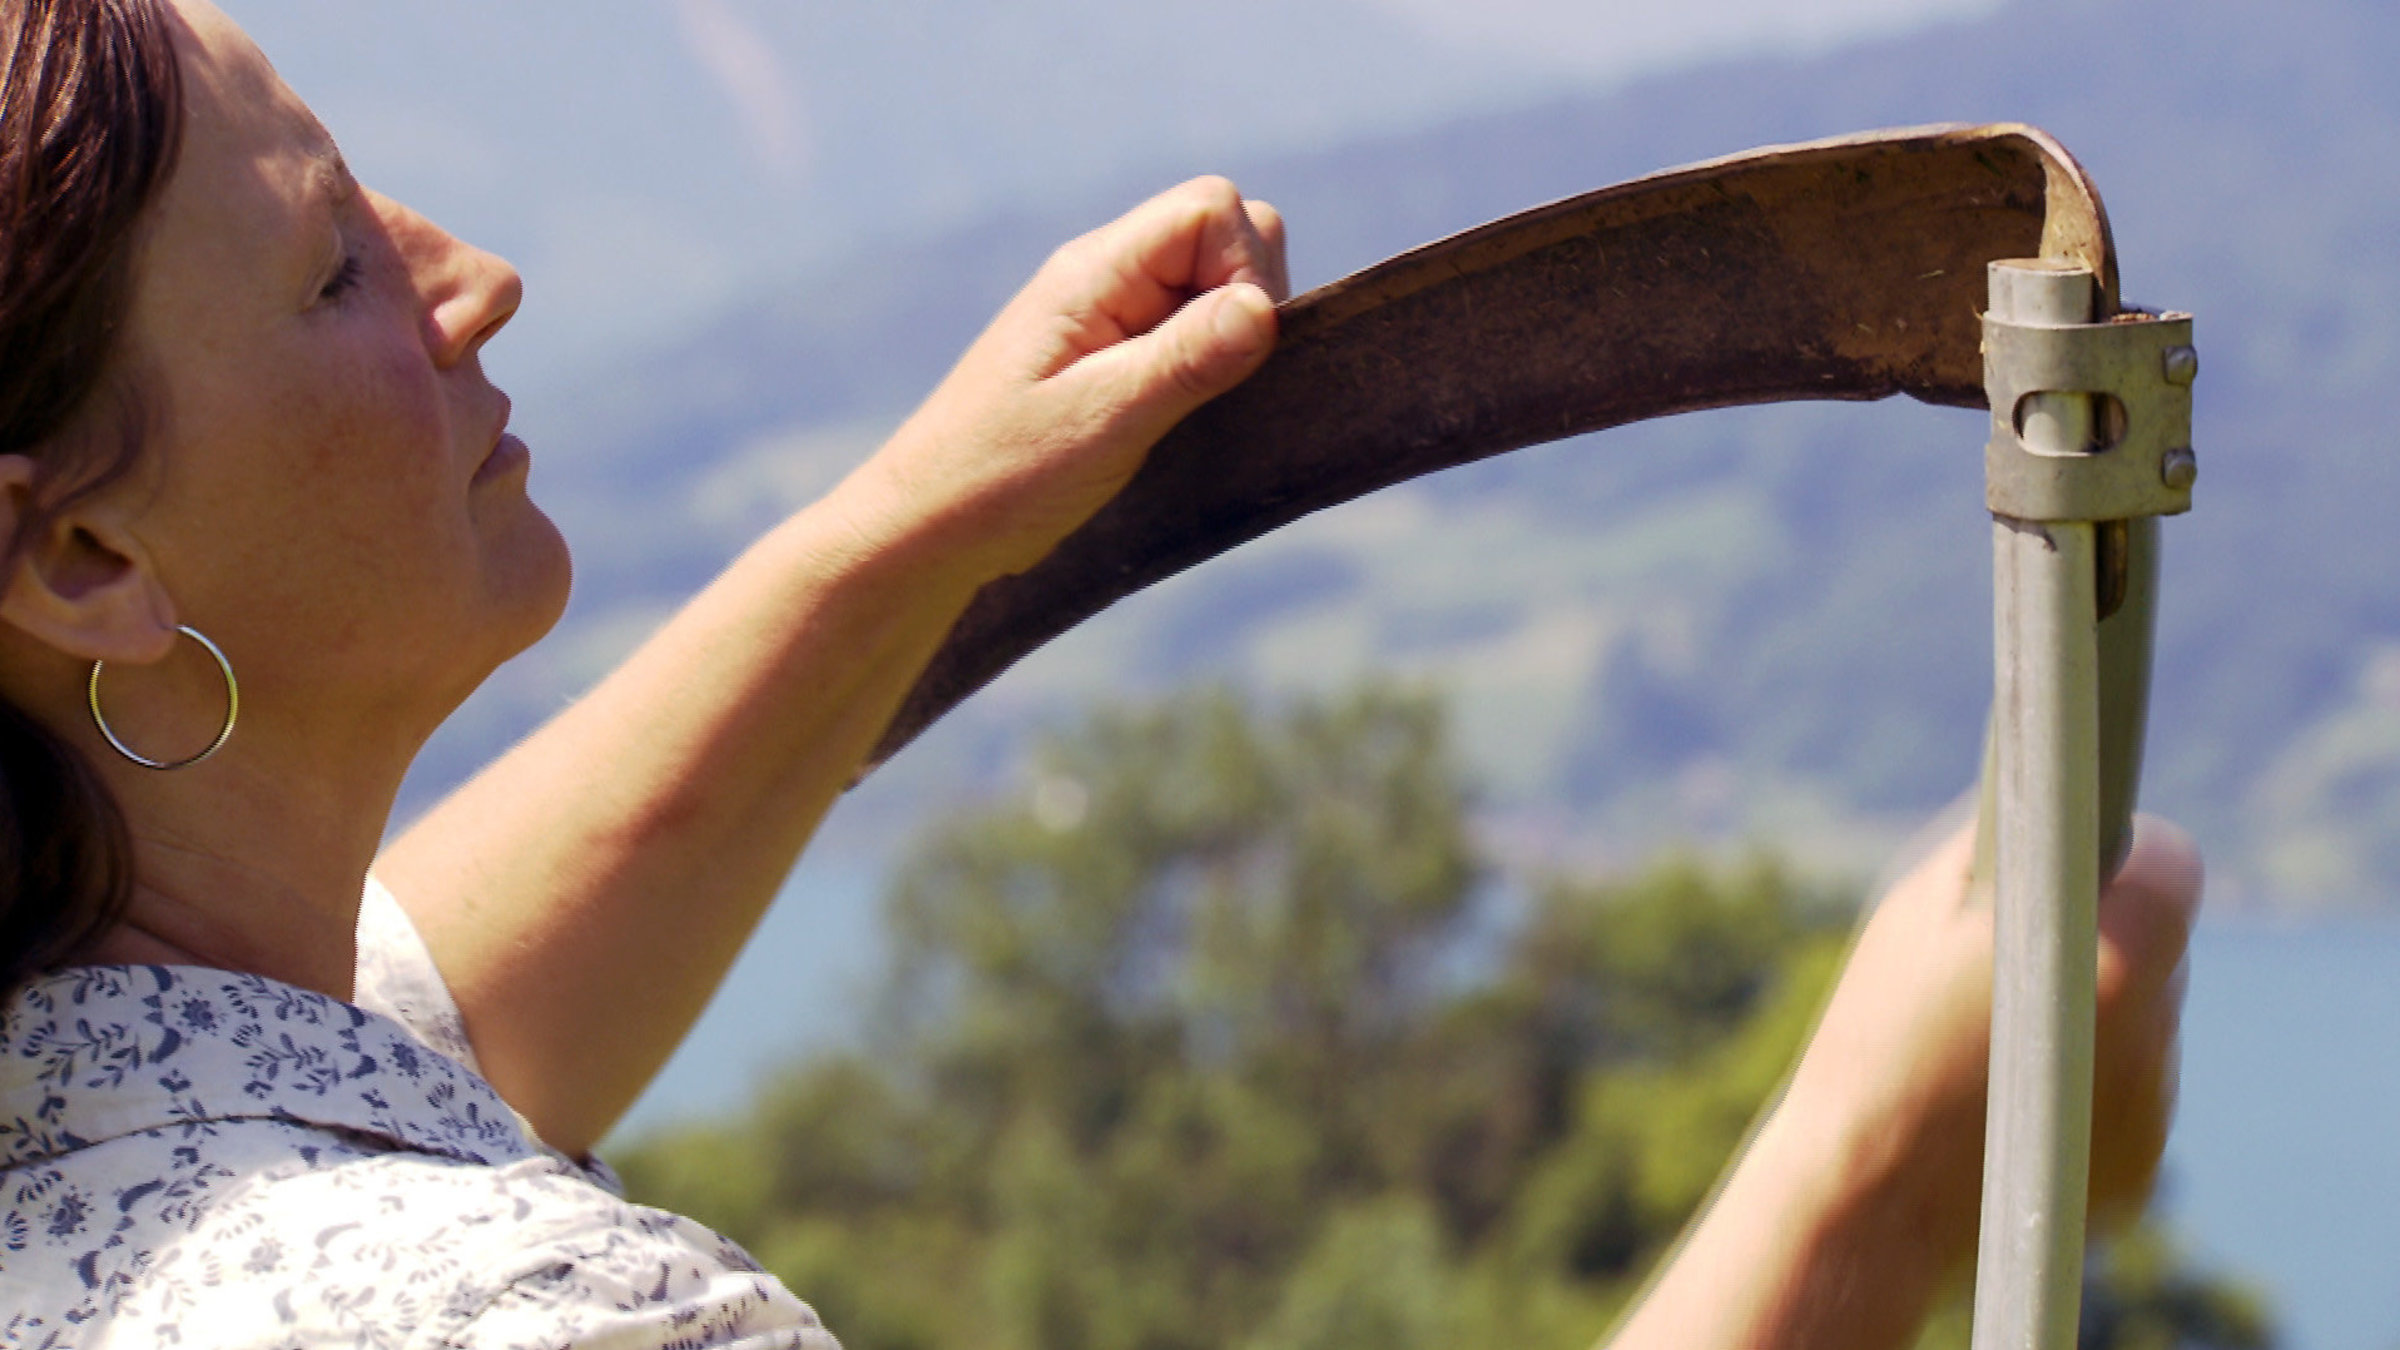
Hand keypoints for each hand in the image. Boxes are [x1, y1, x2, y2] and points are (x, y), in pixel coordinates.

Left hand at [848, 176, 1288, 580]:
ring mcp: (1108, 319)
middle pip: (1222, 236)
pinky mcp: (1112, 363)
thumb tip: (1264, 307)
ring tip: (1188, 411)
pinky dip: (1208, 369)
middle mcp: (1104, 280)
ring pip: (1211, 289)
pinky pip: (1188, 335)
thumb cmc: (997, 478)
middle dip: (1249, 298)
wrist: (926, 530)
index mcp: (1094, 274)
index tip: (1232, 354)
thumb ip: (1184, 360)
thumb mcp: (1100, 422)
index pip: (1211, 210)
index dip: (1246, 270)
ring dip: (1228, 342)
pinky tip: (1181, 421)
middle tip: (1211, 384)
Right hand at [1782, 814, 2201, 1263]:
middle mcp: (2155, 1029)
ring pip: (2141, 1024)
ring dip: (2090, 1017)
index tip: (2081, 867)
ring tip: (1994, 1043)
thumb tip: (2051, 811)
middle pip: (2157, 948)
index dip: (2125, 857)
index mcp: (2114, 953)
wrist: (1863, 1196)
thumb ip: (2004, 850)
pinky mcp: (2140, 1167)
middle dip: (2101, 940)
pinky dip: (2081, 1088)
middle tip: (2012, 960)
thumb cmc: (1878, 1035)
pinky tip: (2007, 1101)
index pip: (2173, 863)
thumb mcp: (1920, 905)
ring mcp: (2154, 1107)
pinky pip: (2123, 1095)